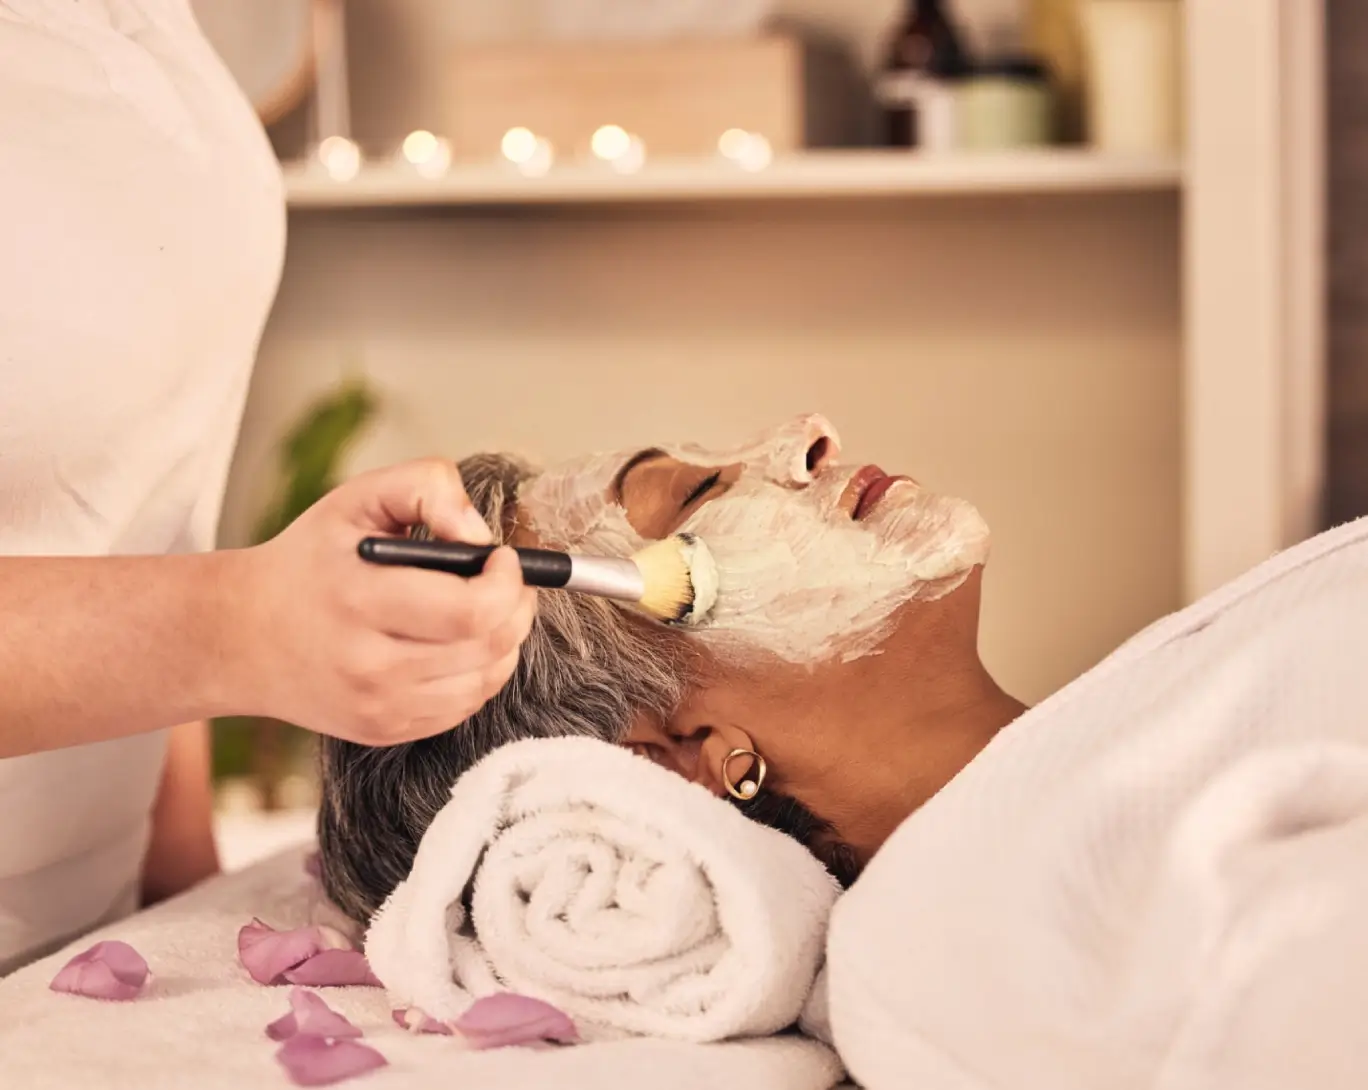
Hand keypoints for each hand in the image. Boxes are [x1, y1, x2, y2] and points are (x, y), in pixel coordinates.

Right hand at [224, 458, 536, 744]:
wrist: (243, 635)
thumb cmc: (310, 559)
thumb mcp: (357, 499)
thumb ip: (427, 488)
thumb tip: (480, 535)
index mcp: (361, 600)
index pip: (472, 609)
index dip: (508, 582)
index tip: (503, 558)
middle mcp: (369, 665)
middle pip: (488, 647)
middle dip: (516, 608)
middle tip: (509, 582)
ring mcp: (378, 707)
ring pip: (485, 681)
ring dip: (505, 642)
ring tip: (488, 610)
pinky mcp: (384, 731)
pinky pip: (462, 707)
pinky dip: (479, 673)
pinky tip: (461, 645)